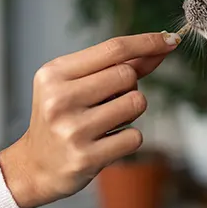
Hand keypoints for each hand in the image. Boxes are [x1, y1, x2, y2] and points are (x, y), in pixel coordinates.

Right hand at [0, 31, 180, 207]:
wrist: (35, 167)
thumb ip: (118, 64)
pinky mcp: (86, 157)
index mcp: (54, 74)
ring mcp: (72, 130)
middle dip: (129, 86)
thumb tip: (162, 44)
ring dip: (130, 112)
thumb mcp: (77, 83)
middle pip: (128, 75)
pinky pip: (135, 136)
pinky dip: (128, 139)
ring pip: (136, 103)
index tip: (171, 40)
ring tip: (105, 122)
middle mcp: (59, 99)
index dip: (147, 42)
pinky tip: (105, 143)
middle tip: (107, 102)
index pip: (113, 48)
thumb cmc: (62, 117)